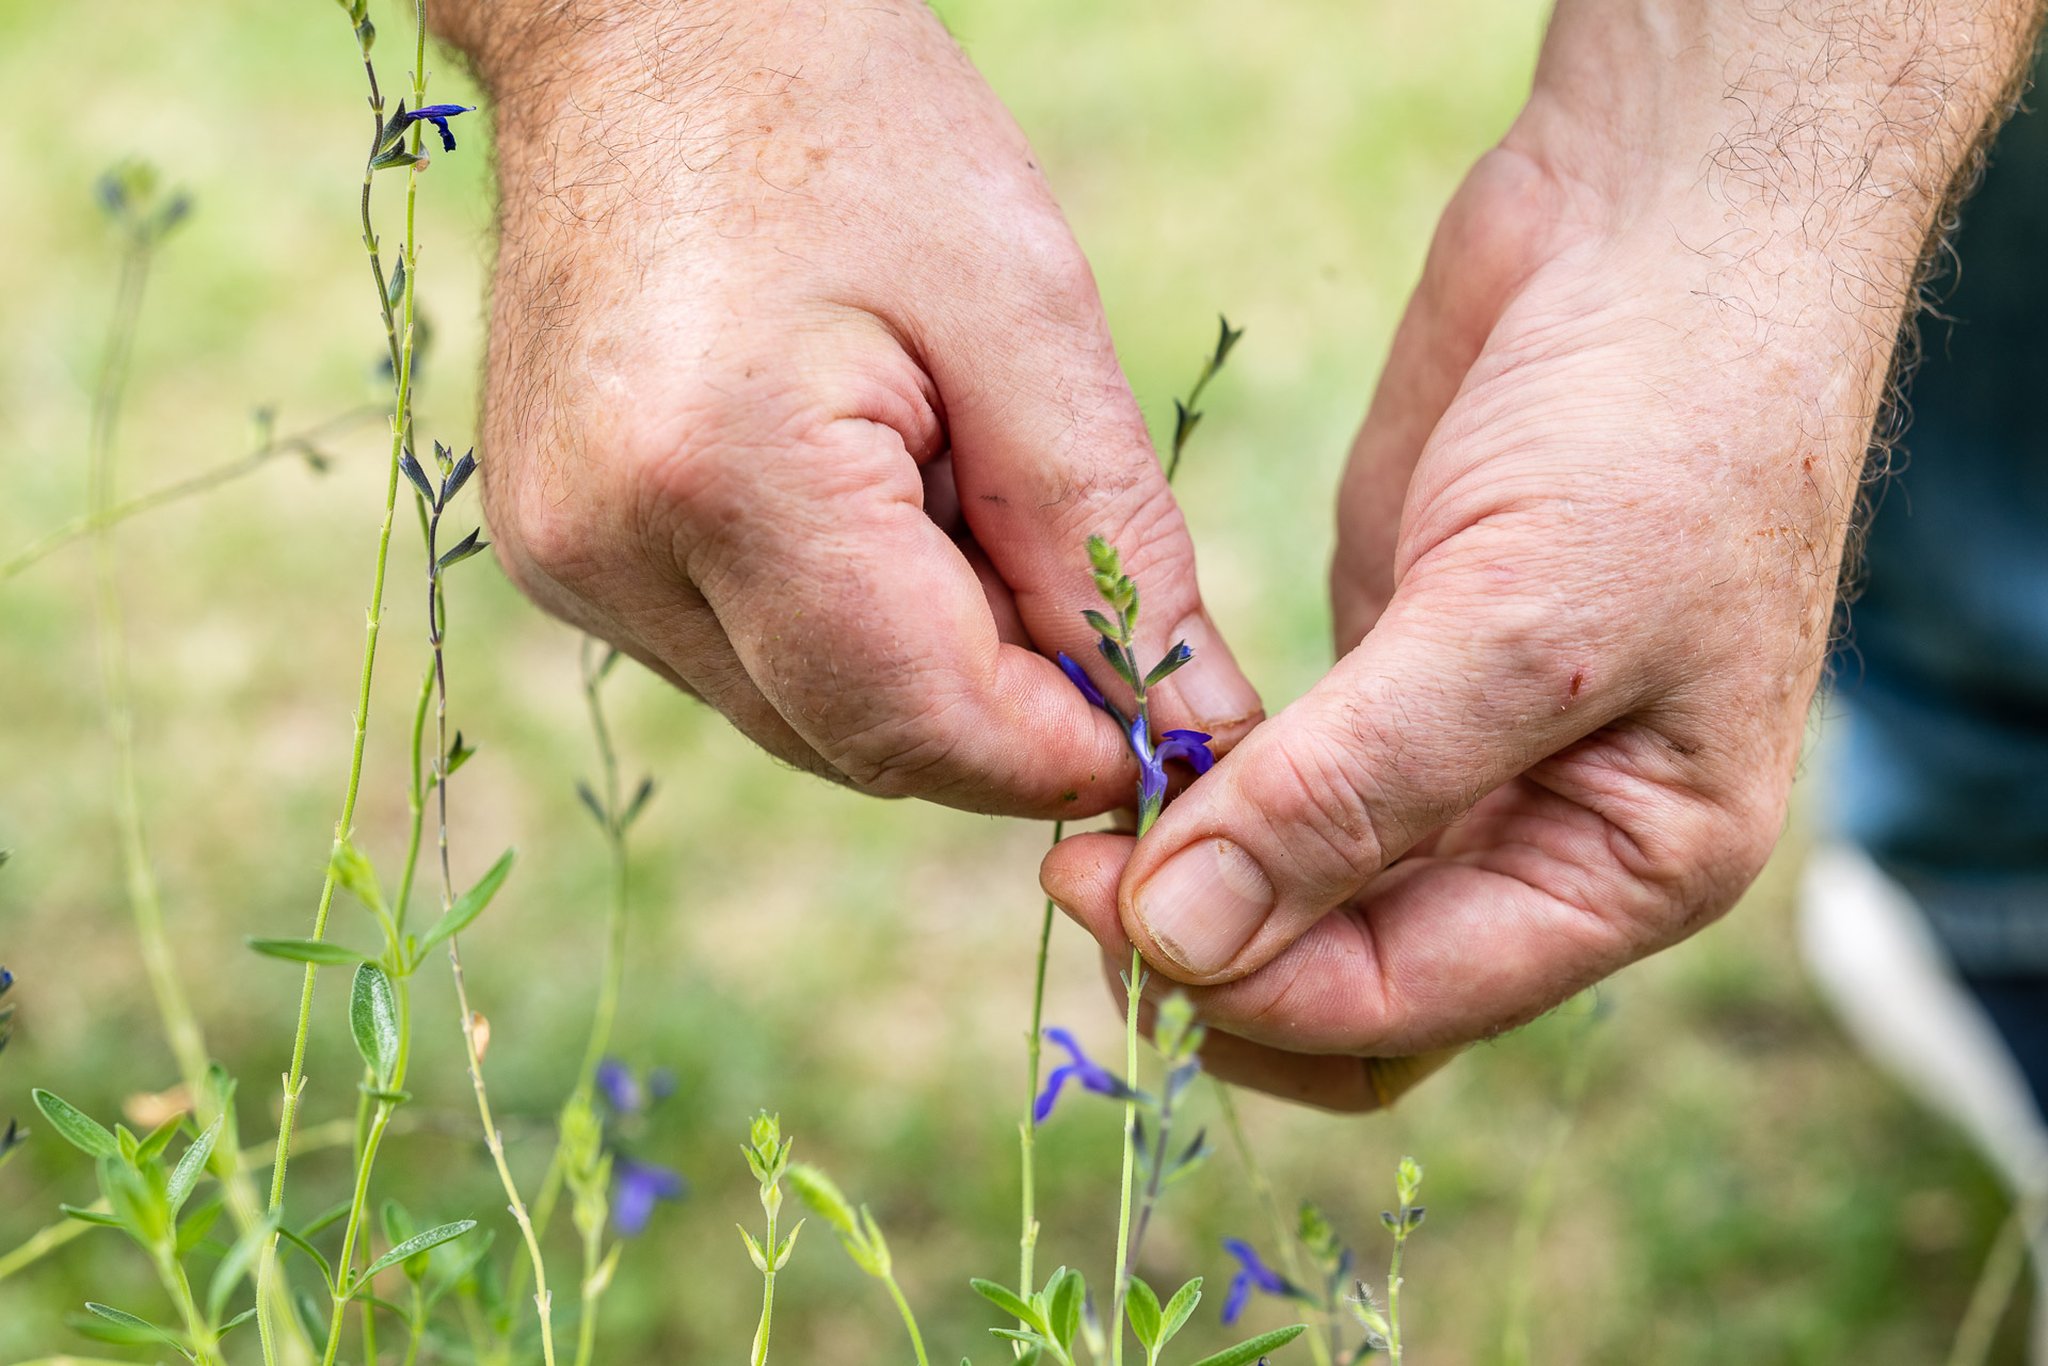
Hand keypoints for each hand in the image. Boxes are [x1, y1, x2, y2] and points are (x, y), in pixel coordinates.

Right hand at [437, 0, 1260, 815]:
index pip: (925, 725)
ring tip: (957, 492)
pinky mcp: (557, 557)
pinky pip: (746, 666)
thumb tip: (1188, 729)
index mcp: (723, 476)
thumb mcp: (1028, 312)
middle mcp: (606, 553)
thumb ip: (1110, 542)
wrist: (647, 32)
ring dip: (926, 669)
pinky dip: (847, 631)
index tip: (1166, 719)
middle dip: (1004, 714)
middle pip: (863, 743)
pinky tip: (873, 495)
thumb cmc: (851, 127)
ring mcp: (564, 565)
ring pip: (806, 720)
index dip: (1067, 754)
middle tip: (1085, 592)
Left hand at [1043, 0, 2038, 1106]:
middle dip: (1214, 960)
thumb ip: (1347, 800)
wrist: (1662, 230)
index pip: (1409, 1007)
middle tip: (1075, 879)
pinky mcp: (1391, 684)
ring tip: (1084, 836)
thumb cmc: (1649, 428)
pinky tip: (1132, 765)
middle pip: (1352, 986)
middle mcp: (1548, 845)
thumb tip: (1180, 949)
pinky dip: (1209, 805)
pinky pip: (1287, 798)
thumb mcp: (1511, 625)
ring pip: (1308, 907)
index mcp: (1630, 871)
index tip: (1107, 901)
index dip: (1250, 986)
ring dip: (1197, 895)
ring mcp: (1464, 767)